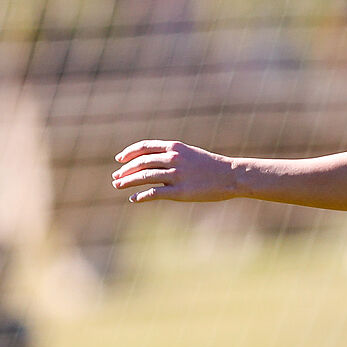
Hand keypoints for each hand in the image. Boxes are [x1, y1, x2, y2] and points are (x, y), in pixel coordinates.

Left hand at [111, 140, 237, 203]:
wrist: (230, 175)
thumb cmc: (209, 166)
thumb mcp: (189, 153)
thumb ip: (171, 155)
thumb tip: (151, 162)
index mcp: (174, 147)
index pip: (144, 147)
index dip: (129, 153)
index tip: (119, 159)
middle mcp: (173, 159)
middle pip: (141, 163)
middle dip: (125, 170)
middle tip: (116, 177)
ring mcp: (176, 175)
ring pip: (144, 177)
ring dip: (128, 182)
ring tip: (118, 186)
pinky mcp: (180, 192)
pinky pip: (154, 193)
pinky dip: (141, 196)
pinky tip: (134, 199)